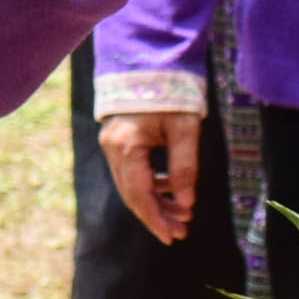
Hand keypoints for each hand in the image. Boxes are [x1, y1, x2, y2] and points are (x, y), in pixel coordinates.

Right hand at [98, 106, 200, 246]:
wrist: (150, 61)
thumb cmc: (171, 92)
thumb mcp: (185, 129)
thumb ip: (185, 167)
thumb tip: (186, 203)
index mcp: (126, 146)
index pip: (139, 195)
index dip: (156, 220)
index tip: (173, 237)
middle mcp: (112, 148)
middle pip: (132, 194)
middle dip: (157, 216)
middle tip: (181, 232)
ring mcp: (111, 144)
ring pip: (131, 185)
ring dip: (156, 202)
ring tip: (183, 214)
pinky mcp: (117, 140)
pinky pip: (131, 171)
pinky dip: (150, 185)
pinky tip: (171, 190)